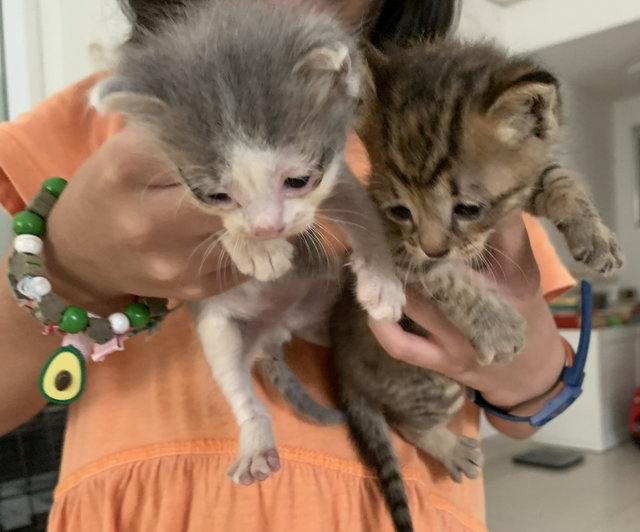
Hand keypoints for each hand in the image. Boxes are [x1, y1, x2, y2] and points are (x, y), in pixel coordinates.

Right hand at [44, 127, 245, 311]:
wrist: (79, 255)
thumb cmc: (108, 190)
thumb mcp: (124, 149)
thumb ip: (174, 137)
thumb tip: (236, 128)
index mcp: (126, 170)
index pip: (200, 147)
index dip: (229, 143)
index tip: (245, 140)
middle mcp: (148, 221)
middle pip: (230, 192)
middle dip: (252, 181)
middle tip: (266, 171)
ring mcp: (173, 261)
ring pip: (246, 229)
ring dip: (257, 214)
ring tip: (259, 200)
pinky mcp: (194, 288)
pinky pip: (247, 260)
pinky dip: (251, 242)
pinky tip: (241, 230)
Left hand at [368, 212, 565, 408]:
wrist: (529, 372)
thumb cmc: (524, 312)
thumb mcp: (525, 270)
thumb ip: (508, 232)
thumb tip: (489, 196)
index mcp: (506, 282)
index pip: (478, 243)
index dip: (447, 223)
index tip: (423, 203)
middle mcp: (479, 312)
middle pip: (437, 274)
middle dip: (410, 250)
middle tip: (386, 224)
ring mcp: (456, 339)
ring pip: (413, 303)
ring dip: (391, 280)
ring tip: (373, 254)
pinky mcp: (439, 360)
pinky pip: (402, 346)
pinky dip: (383, 327)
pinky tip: (372, 305)